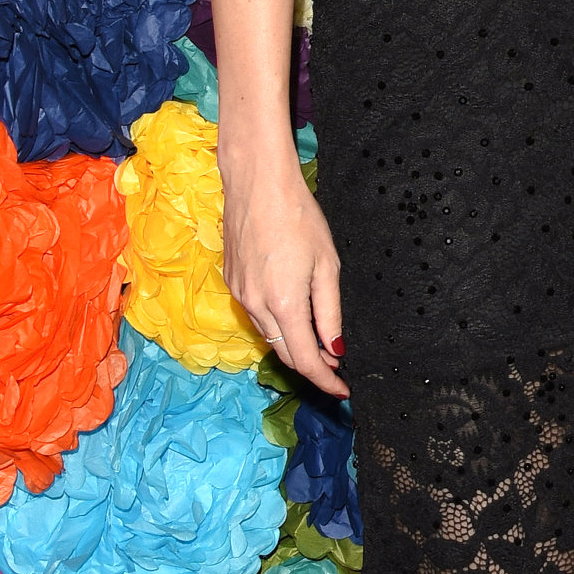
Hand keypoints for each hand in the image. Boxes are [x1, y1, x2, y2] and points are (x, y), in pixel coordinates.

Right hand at [221, 152, 347, 397]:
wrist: (257, 182)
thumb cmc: (298, 216)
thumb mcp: (327, 266)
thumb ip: (330, 313)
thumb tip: (335, 349)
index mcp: (284, 303)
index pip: (305, 360)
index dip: (324, 380)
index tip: (341, 391)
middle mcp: (256, 305)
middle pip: (285, 353)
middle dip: (311, 366)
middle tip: (335, 367)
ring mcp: (240, 294)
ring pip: (270, 335)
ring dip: (294, 345)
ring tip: (320, 344)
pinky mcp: (232, 282)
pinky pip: (257, 315)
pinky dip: (277, 325)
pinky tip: (293, 315)